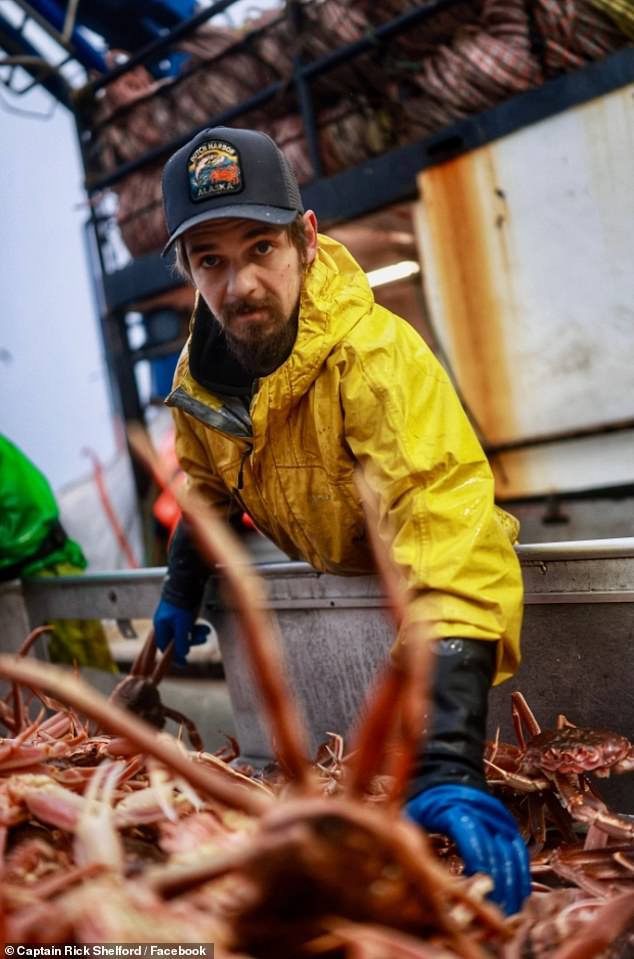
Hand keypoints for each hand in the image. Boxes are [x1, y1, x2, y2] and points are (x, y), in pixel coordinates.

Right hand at [153, 598, 209, 667]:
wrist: (186, 583)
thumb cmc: (181, 604)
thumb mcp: (182, 625)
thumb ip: (181, 641)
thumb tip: (182, 654)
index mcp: (161, 628)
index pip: (165, 648)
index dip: (175, 657)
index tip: (184, 663)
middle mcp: (167, 624)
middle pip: (178, 641)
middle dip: (192, 641)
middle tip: (203, 639)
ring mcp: (175, 619)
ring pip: (186, 633)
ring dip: (197, 634)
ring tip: (207, 631)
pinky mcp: (183, 614)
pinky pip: (190, 626)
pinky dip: (197, 628)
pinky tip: (205, 627)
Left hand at [405, 784, 529, 914]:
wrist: (447, 779)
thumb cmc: (427, 803)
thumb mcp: (414, 817)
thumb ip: (416, 844)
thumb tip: (417, 881)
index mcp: (456, 809)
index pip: (473, 839)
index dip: (477, 867)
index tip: (474, 896)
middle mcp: (483, 813)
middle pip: (496, 852)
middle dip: (497, 886)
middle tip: (492, 915)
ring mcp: (499, 819)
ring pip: (512, 855)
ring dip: (512, 886)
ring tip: (507, 914)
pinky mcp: (508, 825)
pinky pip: (519, 852)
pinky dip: (520, 875)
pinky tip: (518, 897)